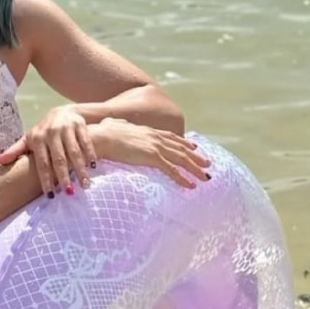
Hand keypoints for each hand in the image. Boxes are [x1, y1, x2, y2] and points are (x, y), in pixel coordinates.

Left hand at [0, 105, 97, 195]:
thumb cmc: (43, 132)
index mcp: (37, 138)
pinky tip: (93, 168)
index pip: (41, 163)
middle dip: (64, 176)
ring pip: (74, 152)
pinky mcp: (80, 125)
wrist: (62, 111)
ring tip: (85, 185)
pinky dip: (90, 155)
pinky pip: (86, 143)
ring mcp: (66, 128)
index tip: (50, 195)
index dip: (46, 179)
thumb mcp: (28, 139)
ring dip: (80, 169)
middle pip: (59, 159)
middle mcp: (51, 132)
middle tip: (69, 193)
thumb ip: (15, 151)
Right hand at [90, 117, 211, 187]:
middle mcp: (156, 137)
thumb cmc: (103, 132)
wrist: (102, 136)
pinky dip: (183, 178)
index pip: (171, 137)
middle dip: (196, 157)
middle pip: (181, 149)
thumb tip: (112, 123)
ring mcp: (156, 147)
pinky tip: (191, 185)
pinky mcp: (152, 157)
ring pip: (182, 159)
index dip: (184, 143)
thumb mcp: (112, 125)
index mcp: (148, 131)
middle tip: (208, 163)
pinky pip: (172, 170)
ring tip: (205, 177)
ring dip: (195, 169)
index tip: (194, 147)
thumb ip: (117, 125)